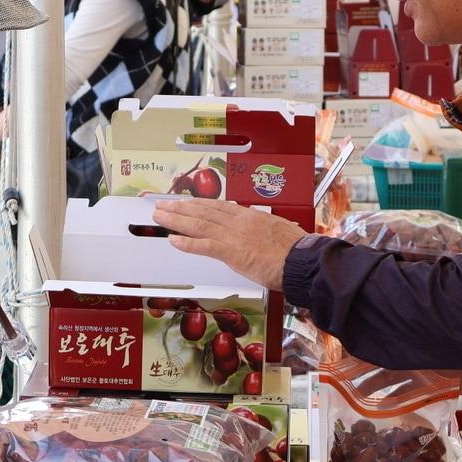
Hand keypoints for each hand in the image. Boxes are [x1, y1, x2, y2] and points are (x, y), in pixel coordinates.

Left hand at [152, 199, 306, 290]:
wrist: (301, 260)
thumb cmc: (295, 250)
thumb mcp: (278, 231)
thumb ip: (263, 229)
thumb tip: (258, 232)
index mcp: (250, 215)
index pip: (218, 206)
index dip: (199, 203)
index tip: (186, 202)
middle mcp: (239, 221)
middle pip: (203, 211)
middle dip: (180, 208)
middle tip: (163, 205)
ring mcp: (234, 235)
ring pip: (199, 224)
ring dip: (176, 220)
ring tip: (160, 217)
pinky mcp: (232, 252)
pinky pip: (204, 246)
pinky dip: (186, 243)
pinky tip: (173, 240)